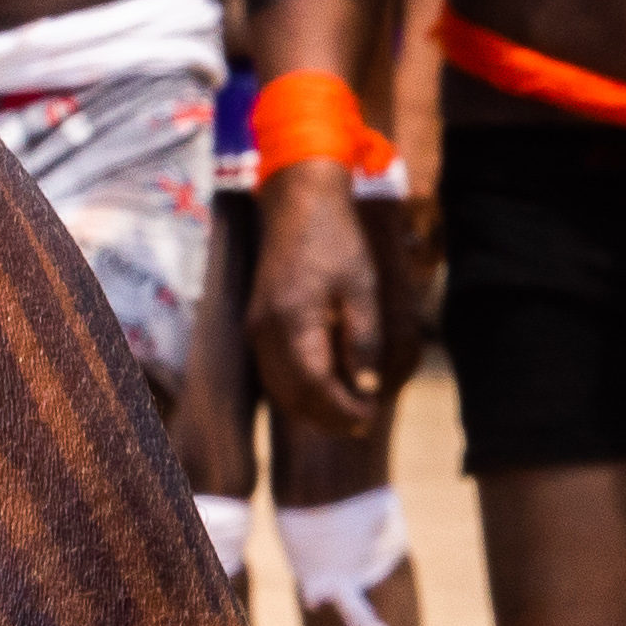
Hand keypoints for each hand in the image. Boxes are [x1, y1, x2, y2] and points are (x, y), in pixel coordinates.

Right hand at [252, 156, 386, 439]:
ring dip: (312, 409)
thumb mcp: (362, 288)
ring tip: (349, 411)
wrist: (299, 202)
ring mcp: (255, 328)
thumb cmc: (336, 240)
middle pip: (293, 396)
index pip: (314, 386)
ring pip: (280, 390)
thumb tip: (367, 389)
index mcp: (293, 320)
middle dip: (328, 417)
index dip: (342, 410)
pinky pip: (272, 373)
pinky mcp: (255, 324)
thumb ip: (363, 340)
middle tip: (363, 422)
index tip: (370, 417)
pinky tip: (326, 390)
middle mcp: (265, 330)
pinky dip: (298, 390)